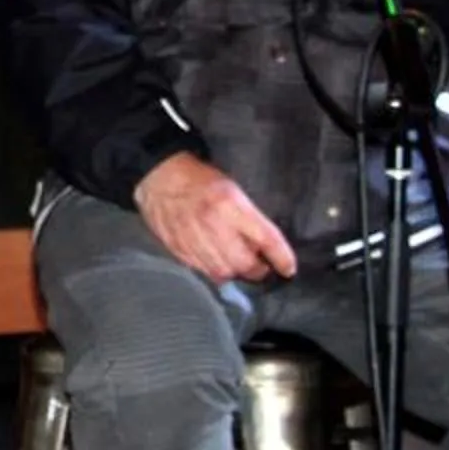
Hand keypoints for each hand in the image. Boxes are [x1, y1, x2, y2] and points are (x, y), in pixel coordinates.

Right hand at [135, 150, 296, 283]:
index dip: (281, 257)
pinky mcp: (179, 249)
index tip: (289, 269)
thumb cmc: (201, 180)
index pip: (266, 237)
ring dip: (235, 271)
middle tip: (260, 266)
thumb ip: (248, 218)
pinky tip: (215, 260)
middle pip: (244, 263)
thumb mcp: (233, 190)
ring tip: (237, 263)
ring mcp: (194, 239)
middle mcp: (213, 224)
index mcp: (231, 204)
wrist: (159, 177)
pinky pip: (203, 271)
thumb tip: (263, 248)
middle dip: (256, 269)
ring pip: (223, 272)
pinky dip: (213, 270)